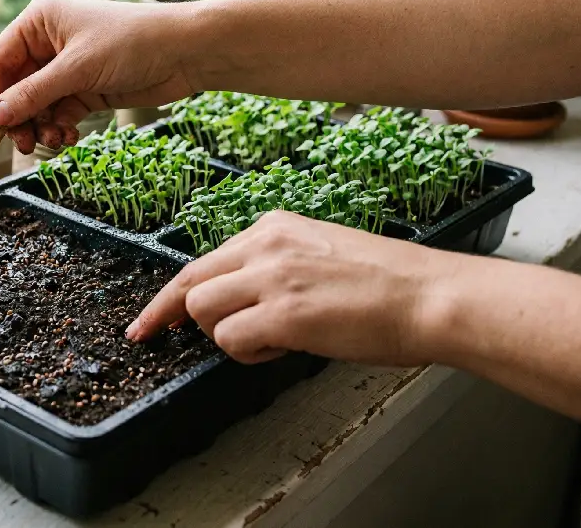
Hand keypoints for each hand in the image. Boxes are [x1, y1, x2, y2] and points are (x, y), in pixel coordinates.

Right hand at [0, 0, 201, 153]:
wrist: (186, 51)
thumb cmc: (132, 42)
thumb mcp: (77, 69)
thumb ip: (32, 95)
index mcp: (38, 22)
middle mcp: (47, 43)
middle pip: (14, 89)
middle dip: (16, 118)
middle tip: (22, 144)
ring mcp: (66, 68)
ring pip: (36, 106)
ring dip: (40, 127)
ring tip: (53, 140)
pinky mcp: (85, 89)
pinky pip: (58, 113)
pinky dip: (60, 128)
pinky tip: (69, 137)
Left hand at [126, 210, 448, 366]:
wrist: (430, 297)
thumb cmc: (388, 284)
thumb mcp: (320, 252)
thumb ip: (274, 268)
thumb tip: (239, 301)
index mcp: (274, 227)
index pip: (202, 262)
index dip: (171, 296)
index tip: (151, 317)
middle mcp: (266, 245)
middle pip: (189, 284)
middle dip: (170, 315)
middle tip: (159, 337)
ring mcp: (273, 277)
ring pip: (202, 312)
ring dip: (226, 336)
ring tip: (271, 341)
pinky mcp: (284, 313)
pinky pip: (230, 340)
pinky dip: (248, 354)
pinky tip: (283, 349)